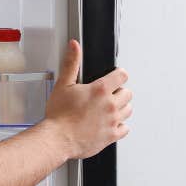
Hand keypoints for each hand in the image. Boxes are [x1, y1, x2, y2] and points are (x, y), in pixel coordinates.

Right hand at [42, 39, 131, 158]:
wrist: (57, 139)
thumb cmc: (58, 115)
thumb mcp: (62, 85)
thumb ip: (71, 63)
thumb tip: (74, 46)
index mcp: (100, 90)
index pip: (122, 75)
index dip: (118, 75)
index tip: (113, 78)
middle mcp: (110, 105)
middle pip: (128, 93)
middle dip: (118, 92)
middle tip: (106, 96)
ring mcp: (113, 121)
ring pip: (128, 110)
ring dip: (121, 108)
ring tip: (107, 109)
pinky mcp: (111, 135)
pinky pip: (125, 128)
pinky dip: (119, 126)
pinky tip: (109, 124)